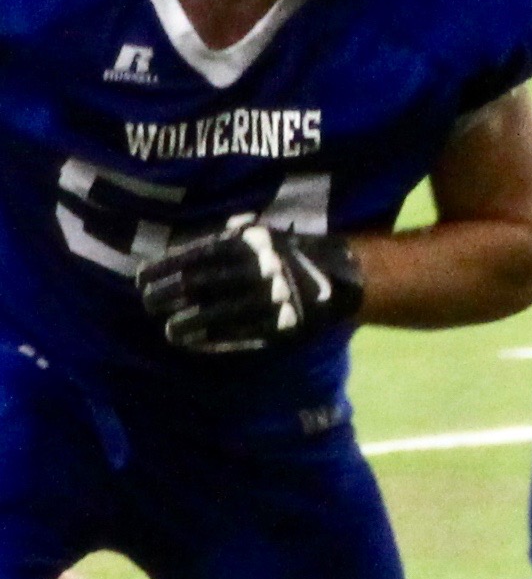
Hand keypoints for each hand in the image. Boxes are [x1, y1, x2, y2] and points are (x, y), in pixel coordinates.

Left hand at [137, 225, 362, 354]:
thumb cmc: (288, 253)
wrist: (343, 276)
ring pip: (221, 313)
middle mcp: (260, 269)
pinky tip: (197, 343)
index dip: (167, 268)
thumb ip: (222, 242)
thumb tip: (173, 256)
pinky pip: (245, 334)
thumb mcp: (258, 235)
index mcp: (250, 244)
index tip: (141, 279)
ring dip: (190, 323)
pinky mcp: (286, 325)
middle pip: (205, 284)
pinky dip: (217, 340)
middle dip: (171, 295)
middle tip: (148, 304)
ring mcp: (274, 298)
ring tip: (168, 331)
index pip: (197, 256)